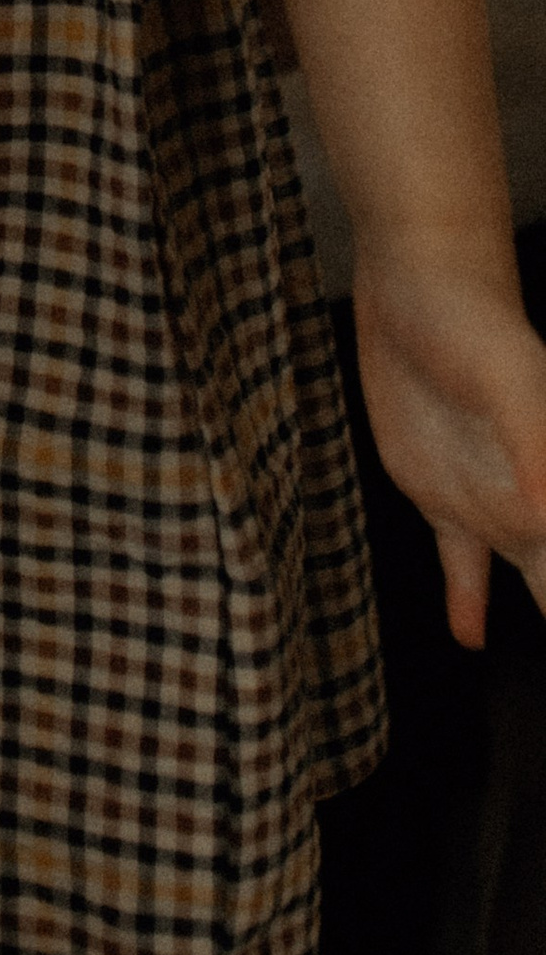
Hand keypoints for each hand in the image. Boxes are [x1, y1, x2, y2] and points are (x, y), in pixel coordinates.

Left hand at [353, 241, 545, 643]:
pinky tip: (471, 636)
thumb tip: (545, 517)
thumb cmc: (479, 325)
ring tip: (541, 669)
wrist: (421, 285)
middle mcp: (539, 506)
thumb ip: (535, 451)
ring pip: (532, 581)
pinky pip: (464, 565)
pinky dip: (468, 602)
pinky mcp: (443, 496)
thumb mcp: (511, 386)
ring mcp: (493, 505)